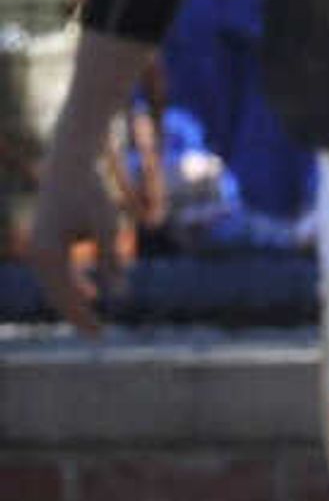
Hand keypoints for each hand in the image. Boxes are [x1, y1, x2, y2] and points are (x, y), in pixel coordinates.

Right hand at [22, 139, 135, 333]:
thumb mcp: (108, 227)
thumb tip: (118, 294)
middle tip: (97, 336)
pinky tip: (90, 291)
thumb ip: (111, 260)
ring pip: (55, 284)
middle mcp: (37, 253)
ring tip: (92, 321)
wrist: (70, 165)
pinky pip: (56, 270)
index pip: (66, 296)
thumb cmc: (92, 193)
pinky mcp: (45, 238)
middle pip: (56, 294)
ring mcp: (38, 246)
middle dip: (77, 315)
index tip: (100, 335)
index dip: (83, 317)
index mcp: (48, 254)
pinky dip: (71, 283)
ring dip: (74, 301)